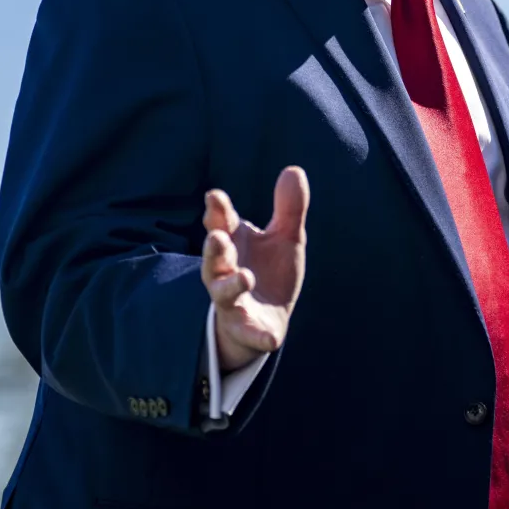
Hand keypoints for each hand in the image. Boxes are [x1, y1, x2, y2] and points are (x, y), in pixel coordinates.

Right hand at [201, 166, 309, 371]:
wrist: (268, 317)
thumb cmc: (270, 270)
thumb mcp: (285, 237)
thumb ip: (289, 208)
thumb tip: (294, 169)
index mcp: (234, 243)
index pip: (222, 223)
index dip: (217, 211)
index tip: (214, 196)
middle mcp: (226, 270)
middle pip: (214, 258)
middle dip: (215, 247)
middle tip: (218, 236)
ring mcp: (234, 301)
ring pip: (223, 293)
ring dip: (231, 285)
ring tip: (245, 277)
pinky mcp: (247, 328)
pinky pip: (249, 333)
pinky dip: (257, 336)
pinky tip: (272, 339)